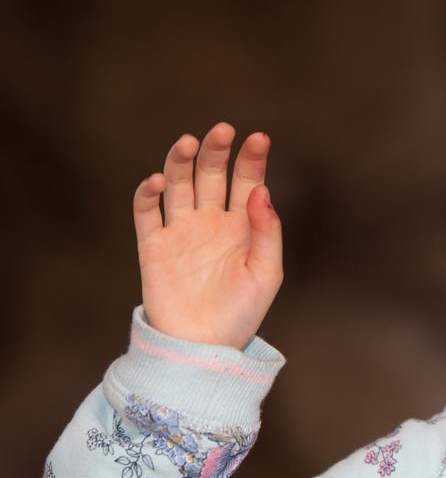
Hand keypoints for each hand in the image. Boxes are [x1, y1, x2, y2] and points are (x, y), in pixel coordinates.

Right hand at [132, 122, 282, 348]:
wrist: (202, 348)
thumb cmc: (240, 314)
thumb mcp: (266, 274)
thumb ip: (267, 232)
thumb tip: (262, 191)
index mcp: (242, 226)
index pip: (247, 181)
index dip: (252, 158)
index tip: (258, 137)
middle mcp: (210, 221)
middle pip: (211, 174)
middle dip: (216, 150)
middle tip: (222, 130)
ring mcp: (181, 231)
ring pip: (177, 184)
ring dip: (180, 161)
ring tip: (188, 143)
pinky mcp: (153, 245)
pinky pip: (146, 212)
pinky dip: (148, 193)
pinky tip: (158, 182)